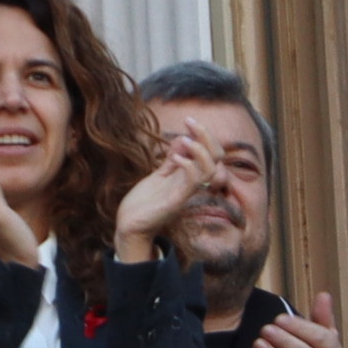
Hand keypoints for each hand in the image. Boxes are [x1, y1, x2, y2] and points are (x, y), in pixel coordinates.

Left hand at [111, 118, 218, 264]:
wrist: (130, 225)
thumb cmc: (145, 201)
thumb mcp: (160, 174)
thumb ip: (173, 159)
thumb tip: (182, 138)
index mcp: (190, 175)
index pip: (212, 153)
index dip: (205, 135)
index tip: (189, 121)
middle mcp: (193, 183)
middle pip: (217, 157)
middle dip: (206, 136)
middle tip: (189, 122)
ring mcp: (186, 192)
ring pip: (210, 169)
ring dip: (200, 150)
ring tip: (185, 139)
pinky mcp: (177, 201)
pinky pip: (192, 182)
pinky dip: (188, 165)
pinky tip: (175, 158)